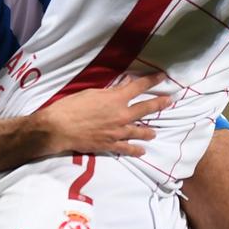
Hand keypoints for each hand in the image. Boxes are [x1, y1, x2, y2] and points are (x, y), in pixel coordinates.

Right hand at [31, 77, 172, 156]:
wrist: (59, 128)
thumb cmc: (71, 106)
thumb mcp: (91, 93)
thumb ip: (111, 90)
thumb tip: (124, 85)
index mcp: (116, 98)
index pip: (139, 87)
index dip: (152, 80)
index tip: (163, 77)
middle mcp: (121, 115)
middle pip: (145, 108)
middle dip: (159, 104)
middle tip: (169, 101)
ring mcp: (118, 131)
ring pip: (139, 131)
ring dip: (148, 131)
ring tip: (154, 133)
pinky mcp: (111, 145)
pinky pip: (127, 148)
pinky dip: (136, 150)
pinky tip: (142, 151)